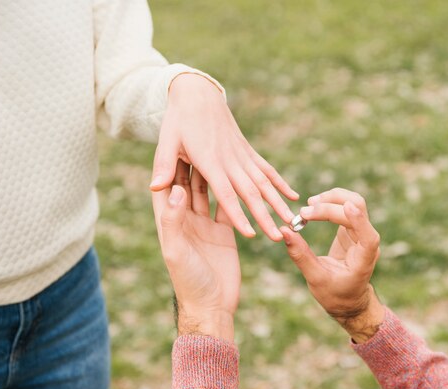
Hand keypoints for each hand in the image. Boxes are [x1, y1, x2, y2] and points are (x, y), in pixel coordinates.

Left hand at [150, 73, 298, 241]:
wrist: (198, 93)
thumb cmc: (178, 119)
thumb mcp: (166, 140)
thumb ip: (164, 165)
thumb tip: (155, 187)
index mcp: (210, 162)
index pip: (227, 195)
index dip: (239, 215)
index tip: (251, 234)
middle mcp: (230, 161)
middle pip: (251, 193)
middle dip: (266, 216)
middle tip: (280, 235)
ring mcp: (242, 156)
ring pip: (264, 182)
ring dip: (278, 202)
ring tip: (292, 219)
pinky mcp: (247, 151)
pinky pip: (267, 170)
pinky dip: (280, 184)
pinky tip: (293, 196)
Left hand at [152, 160, 239, 341]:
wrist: (213, 306)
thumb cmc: (189, 282)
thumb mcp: (177, 251)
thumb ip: (174, 221)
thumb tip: (174, 189)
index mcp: (170, 224)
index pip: (165, 190)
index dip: (167, 168)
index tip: (172, 144)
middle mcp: (186, 221)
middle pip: (187, 186)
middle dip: (190, 163)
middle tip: (195, 139)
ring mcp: (206, 226)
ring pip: (209, 193)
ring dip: (212, 173)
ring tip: (217, 150)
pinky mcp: (225, 232)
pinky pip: (229, 208)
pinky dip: (233, 193)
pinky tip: (236, 175)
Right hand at [280, 188, 384, 342]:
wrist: (348, 299)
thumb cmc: (335, 294)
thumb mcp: (315, 279)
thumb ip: (301, 255)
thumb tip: (284, 231)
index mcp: (364, 260)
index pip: (368, 236)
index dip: (359, 220)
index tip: (345, 207)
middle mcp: (366, 242)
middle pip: (358, 209)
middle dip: (332, 204)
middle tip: (304, 212)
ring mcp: (360, 232)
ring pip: (353, 202)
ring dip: (331, 198)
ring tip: (308, 206)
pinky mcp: (352, 228)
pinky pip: (345, 206)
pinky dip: (329, 203)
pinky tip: (313, 208)